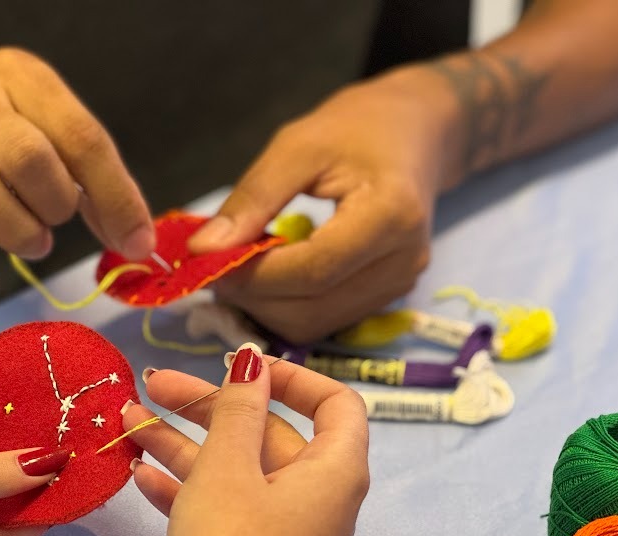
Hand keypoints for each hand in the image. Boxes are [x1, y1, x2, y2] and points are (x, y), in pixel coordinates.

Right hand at [0, 48, 153, 297]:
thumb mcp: (34, 122)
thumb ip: (83, 172)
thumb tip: (133, 236)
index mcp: (20, 77)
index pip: (82, 137)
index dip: (117, 197)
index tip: (137, 243)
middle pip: (31, 159)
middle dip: (58, 206)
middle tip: (55, 222)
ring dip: (18, 232)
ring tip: (31, 241)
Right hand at [123, 346, 369, 535]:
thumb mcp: (229, 466)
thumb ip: (239, 408)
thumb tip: (254, 360)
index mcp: (336, 470)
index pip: (335, 402)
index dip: (290, 376)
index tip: (240, 368)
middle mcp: (321, 497)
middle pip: (269, 433)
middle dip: (208, 407)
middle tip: (155, 385)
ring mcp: (289, 529)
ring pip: (240, 470)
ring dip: (186, 445)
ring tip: (128, 423)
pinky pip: (230, 506)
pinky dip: (191, 488)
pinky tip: (141, 475)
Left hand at [189, 66, 459, 342]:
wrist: (414, 135)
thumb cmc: (356, 129)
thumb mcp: (296, 147)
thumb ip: (252, 199)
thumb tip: (203, 250)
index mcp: (391, 216)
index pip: (313, 270)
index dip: (254, 275)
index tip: (206, 261)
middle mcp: (403, 262)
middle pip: (312, 308)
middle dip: (253, 296)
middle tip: (214, 265)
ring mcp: (399, 286)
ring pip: (314, 324)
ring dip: (265, 306)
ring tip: (240, 266)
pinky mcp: (388, 297)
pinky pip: (325, 319)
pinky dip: (286, 305)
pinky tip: (270, 272)